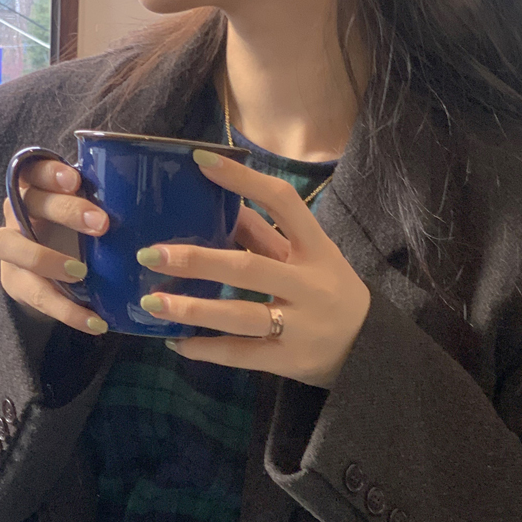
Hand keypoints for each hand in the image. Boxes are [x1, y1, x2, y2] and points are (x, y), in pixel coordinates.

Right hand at [0, 161, 110, 336]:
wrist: (51, 279)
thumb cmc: (78, 237)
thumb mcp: (90, 220)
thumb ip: (105, 208)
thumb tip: (157, 208)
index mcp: (37, 189)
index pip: (34, 170)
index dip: (50, 172)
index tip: (75, 179)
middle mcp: (18, 214)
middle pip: (29, 202)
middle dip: (65, 211)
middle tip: (102, 224)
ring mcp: (12, 248)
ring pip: (14, 247)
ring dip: (47, 259)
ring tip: (81, 272)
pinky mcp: (16, 283)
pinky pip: (39, 296)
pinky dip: (69, 311)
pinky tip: (95, 322)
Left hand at [138, 150, 371, 388]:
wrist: (370, 349)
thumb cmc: (330, 293)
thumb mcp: (310, 258)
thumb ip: (268, 236)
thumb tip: (220, 203)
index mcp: (317, 250)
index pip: (283, 203)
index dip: (243, 181)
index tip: (199, 161)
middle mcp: (310, 286)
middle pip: (249, 268)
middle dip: (197, 260)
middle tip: (152, 254)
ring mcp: (300, 326)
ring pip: (241, 315)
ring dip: (194, 310)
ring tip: (153, 303)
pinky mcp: (289, 360)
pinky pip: (242, 355)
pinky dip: (207, 350)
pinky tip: (177, 342)